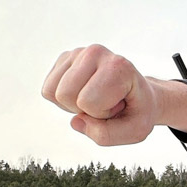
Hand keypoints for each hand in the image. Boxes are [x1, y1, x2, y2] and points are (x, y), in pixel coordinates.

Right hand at [41, 45, 157, 145]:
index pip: (88, 102)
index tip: (119, 105)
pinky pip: (47, 90)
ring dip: (72, 105)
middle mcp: (96, 52)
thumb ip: (106, 135)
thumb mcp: (134, 131)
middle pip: (64, 94)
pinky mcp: (65, 58)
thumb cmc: (137, 112)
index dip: (102, 114)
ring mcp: (78, 52)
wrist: (139, 94)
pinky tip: (84, 93)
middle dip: (83, 109)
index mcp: (119, 66)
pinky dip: (63, 101)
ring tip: (96, 97)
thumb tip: (75, 121)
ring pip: (52, 92)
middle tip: (106, 102)